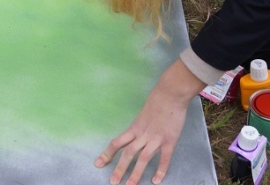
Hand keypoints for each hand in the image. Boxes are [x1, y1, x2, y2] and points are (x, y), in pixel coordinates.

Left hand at [95, 60, 202, 184]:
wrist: (170, 94)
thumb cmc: (157, 101)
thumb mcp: (142, 114)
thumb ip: (138, 126)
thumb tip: (133, 135)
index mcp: (134, 128)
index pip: (117, 142)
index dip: (107, 154)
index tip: (98, 164)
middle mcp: (143, 134)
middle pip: (128, 153)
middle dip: (120, 169)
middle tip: (113, 182)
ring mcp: (156, 138)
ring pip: (143, 158)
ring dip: (136, 173)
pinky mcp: (169, 140)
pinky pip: (164, 158)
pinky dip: (160, 170)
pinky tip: (156, 180)